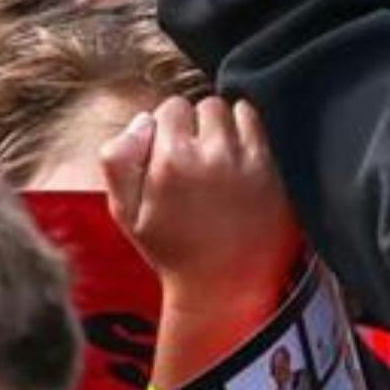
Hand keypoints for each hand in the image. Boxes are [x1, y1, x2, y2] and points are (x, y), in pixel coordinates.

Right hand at [100, 96, 302, 315]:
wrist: (226, 284)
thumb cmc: (174, 250)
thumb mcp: (127, 214)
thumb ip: (118, 161)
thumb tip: (142, 120)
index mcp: (171, 163)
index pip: (170, 107)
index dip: (167, 127)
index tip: (169, 152)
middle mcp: (210, 154)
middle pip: (204, 105)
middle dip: (196, 124)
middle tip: (194, 156)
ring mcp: (246, 159)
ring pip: (233, 109)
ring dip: (224, 124)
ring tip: (217, 156)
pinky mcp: (271, 167)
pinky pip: (258, 124)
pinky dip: (248, 130)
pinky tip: (239, 157)